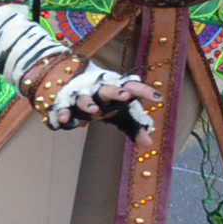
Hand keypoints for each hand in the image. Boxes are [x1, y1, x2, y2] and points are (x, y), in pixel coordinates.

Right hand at [43, 69, 157, 135]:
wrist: (73, 79)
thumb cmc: (104, 101)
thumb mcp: (120, 112)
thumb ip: (134, 126)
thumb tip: (148, 144)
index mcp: (116, 89)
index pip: (132, 87)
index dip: (144, 92)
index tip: (158, 98)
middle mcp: (99, 90)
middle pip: (108, 89)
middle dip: (116, 92)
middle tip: (125, 96)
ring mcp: (82, 95)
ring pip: (84, 97)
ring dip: (89, 103)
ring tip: (94, 111)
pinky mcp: (66, 102)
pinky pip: (64, 107)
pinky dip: (64, 112)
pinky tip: (64, 120)